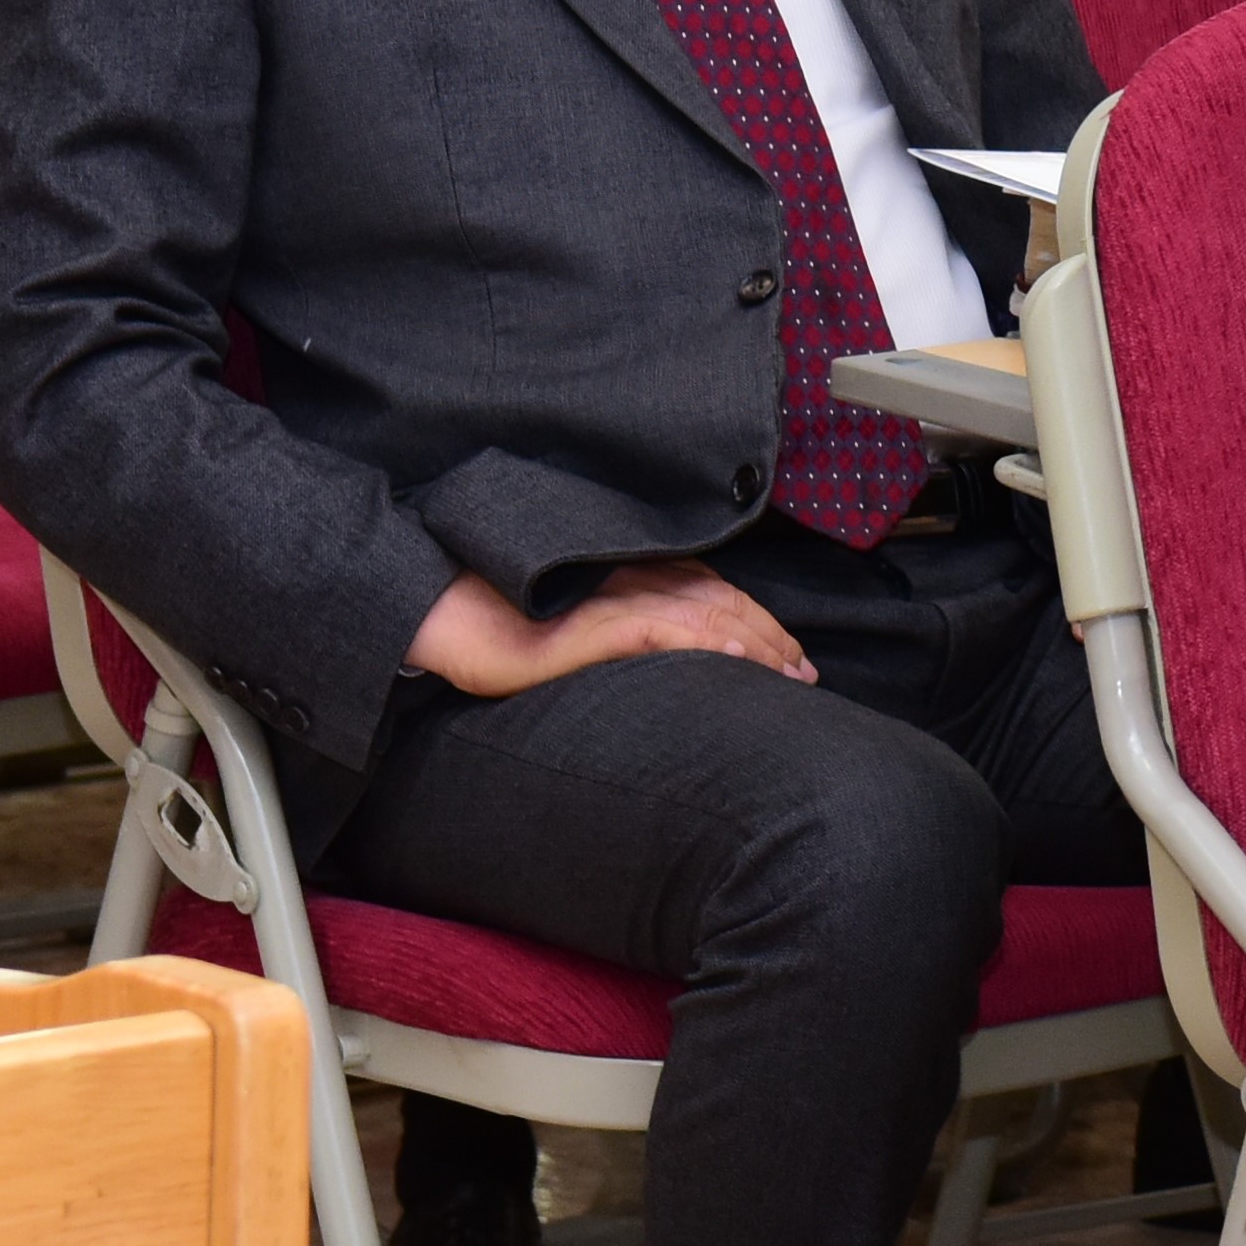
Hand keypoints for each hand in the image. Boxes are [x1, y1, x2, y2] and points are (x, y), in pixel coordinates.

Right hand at [406, 561, 811, 701]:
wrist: (439, 612)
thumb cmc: (499, 620)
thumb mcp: (572, 626)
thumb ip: (621, 627)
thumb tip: (666, 656)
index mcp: (632, 572)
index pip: (715, 594)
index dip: (758, 621)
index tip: (790, 656)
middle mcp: (633, 575)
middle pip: (725, 600)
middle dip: (772, 636)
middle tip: (805, 673)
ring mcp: (615, 595)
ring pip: (709, 612)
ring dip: (758, 642)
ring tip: (790, 671)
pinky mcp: (593, 620)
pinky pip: (666, 627)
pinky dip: (711, 639)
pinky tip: (741, 656)